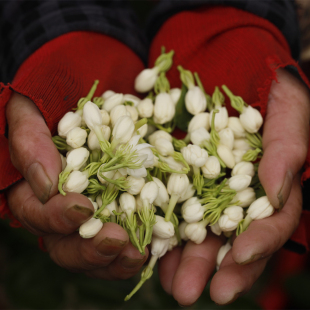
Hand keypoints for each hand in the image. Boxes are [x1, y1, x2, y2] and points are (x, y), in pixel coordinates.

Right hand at [6, 93, 147, 278]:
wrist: (81, 104)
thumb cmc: (49, 105)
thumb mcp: (32, 112)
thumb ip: (30, 142)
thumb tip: (46, 184)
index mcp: (34, 187)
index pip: (35, 211)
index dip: (54, 215)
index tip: (82, 207)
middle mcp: (56, 209)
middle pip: (61, 243)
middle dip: (87, 247)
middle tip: (114, 240)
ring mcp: (83, 218)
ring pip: (88, 252)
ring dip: (110, 260)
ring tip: (135, 254)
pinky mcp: (110, 217)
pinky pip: (114, 248)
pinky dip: (127, 255)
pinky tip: (145, 251)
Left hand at [158, 69, 309, 305]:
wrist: (225, 61)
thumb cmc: (261, 81)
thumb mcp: (285, 106)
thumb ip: (287, 146)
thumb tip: (276, 189)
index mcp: (266, 182)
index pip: (269, 222)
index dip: (258, 243)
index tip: (239, 259)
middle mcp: (236, 191)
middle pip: (229, 238)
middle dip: (213, 267)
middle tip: (192, 293)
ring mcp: (205, 186)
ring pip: (196, 231)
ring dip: (182, 260)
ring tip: (169, 284)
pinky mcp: (175, 176)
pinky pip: (167, 206)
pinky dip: (158, 228)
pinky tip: (147, 251)